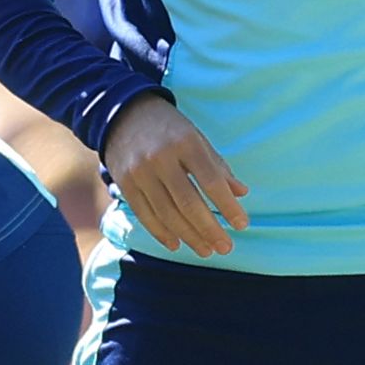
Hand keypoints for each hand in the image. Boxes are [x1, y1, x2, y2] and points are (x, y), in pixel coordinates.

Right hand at [99, 95, 249, 255]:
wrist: (122, 114)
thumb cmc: (169, 128)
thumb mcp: (197, 139)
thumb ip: (218, 166)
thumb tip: (241, 193)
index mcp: (186, 143)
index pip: (212, 181)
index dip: (228, 206)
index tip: (242, 225)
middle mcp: (161, 158)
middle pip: (188, 203)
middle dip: (209, 229)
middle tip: (226, 247)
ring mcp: (139, 172)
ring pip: (166, 213)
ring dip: (189, 236)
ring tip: (206, 251)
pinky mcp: (124, 183)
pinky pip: (144, 214)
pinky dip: (161, 233)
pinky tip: (177, 244)